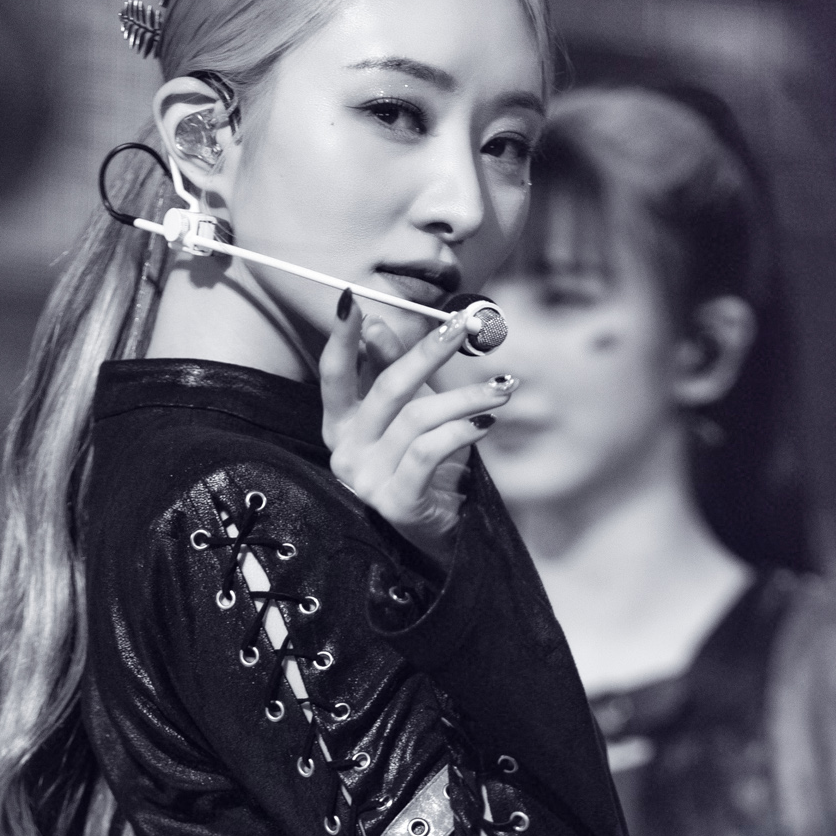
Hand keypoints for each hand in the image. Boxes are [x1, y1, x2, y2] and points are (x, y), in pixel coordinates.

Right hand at [319, 295, 517, 564]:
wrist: (434, 535)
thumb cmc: (422, 467)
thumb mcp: (408, 413)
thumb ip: (391, 373)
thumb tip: (378, 324)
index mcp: (340, 426)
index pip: (333, 375)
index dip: (340, 339)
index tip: (352, 300)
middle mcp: (344, 452)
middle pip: (385, 390)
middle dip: (427, 352)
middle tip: (462, 327)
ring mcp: (366, 480)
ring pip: (417, 418)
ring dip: (465, 397)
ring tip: (502, 387)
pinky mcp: (395, 502)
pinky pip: (429, 452)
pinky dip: (462, 430)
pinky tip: (488, 421)